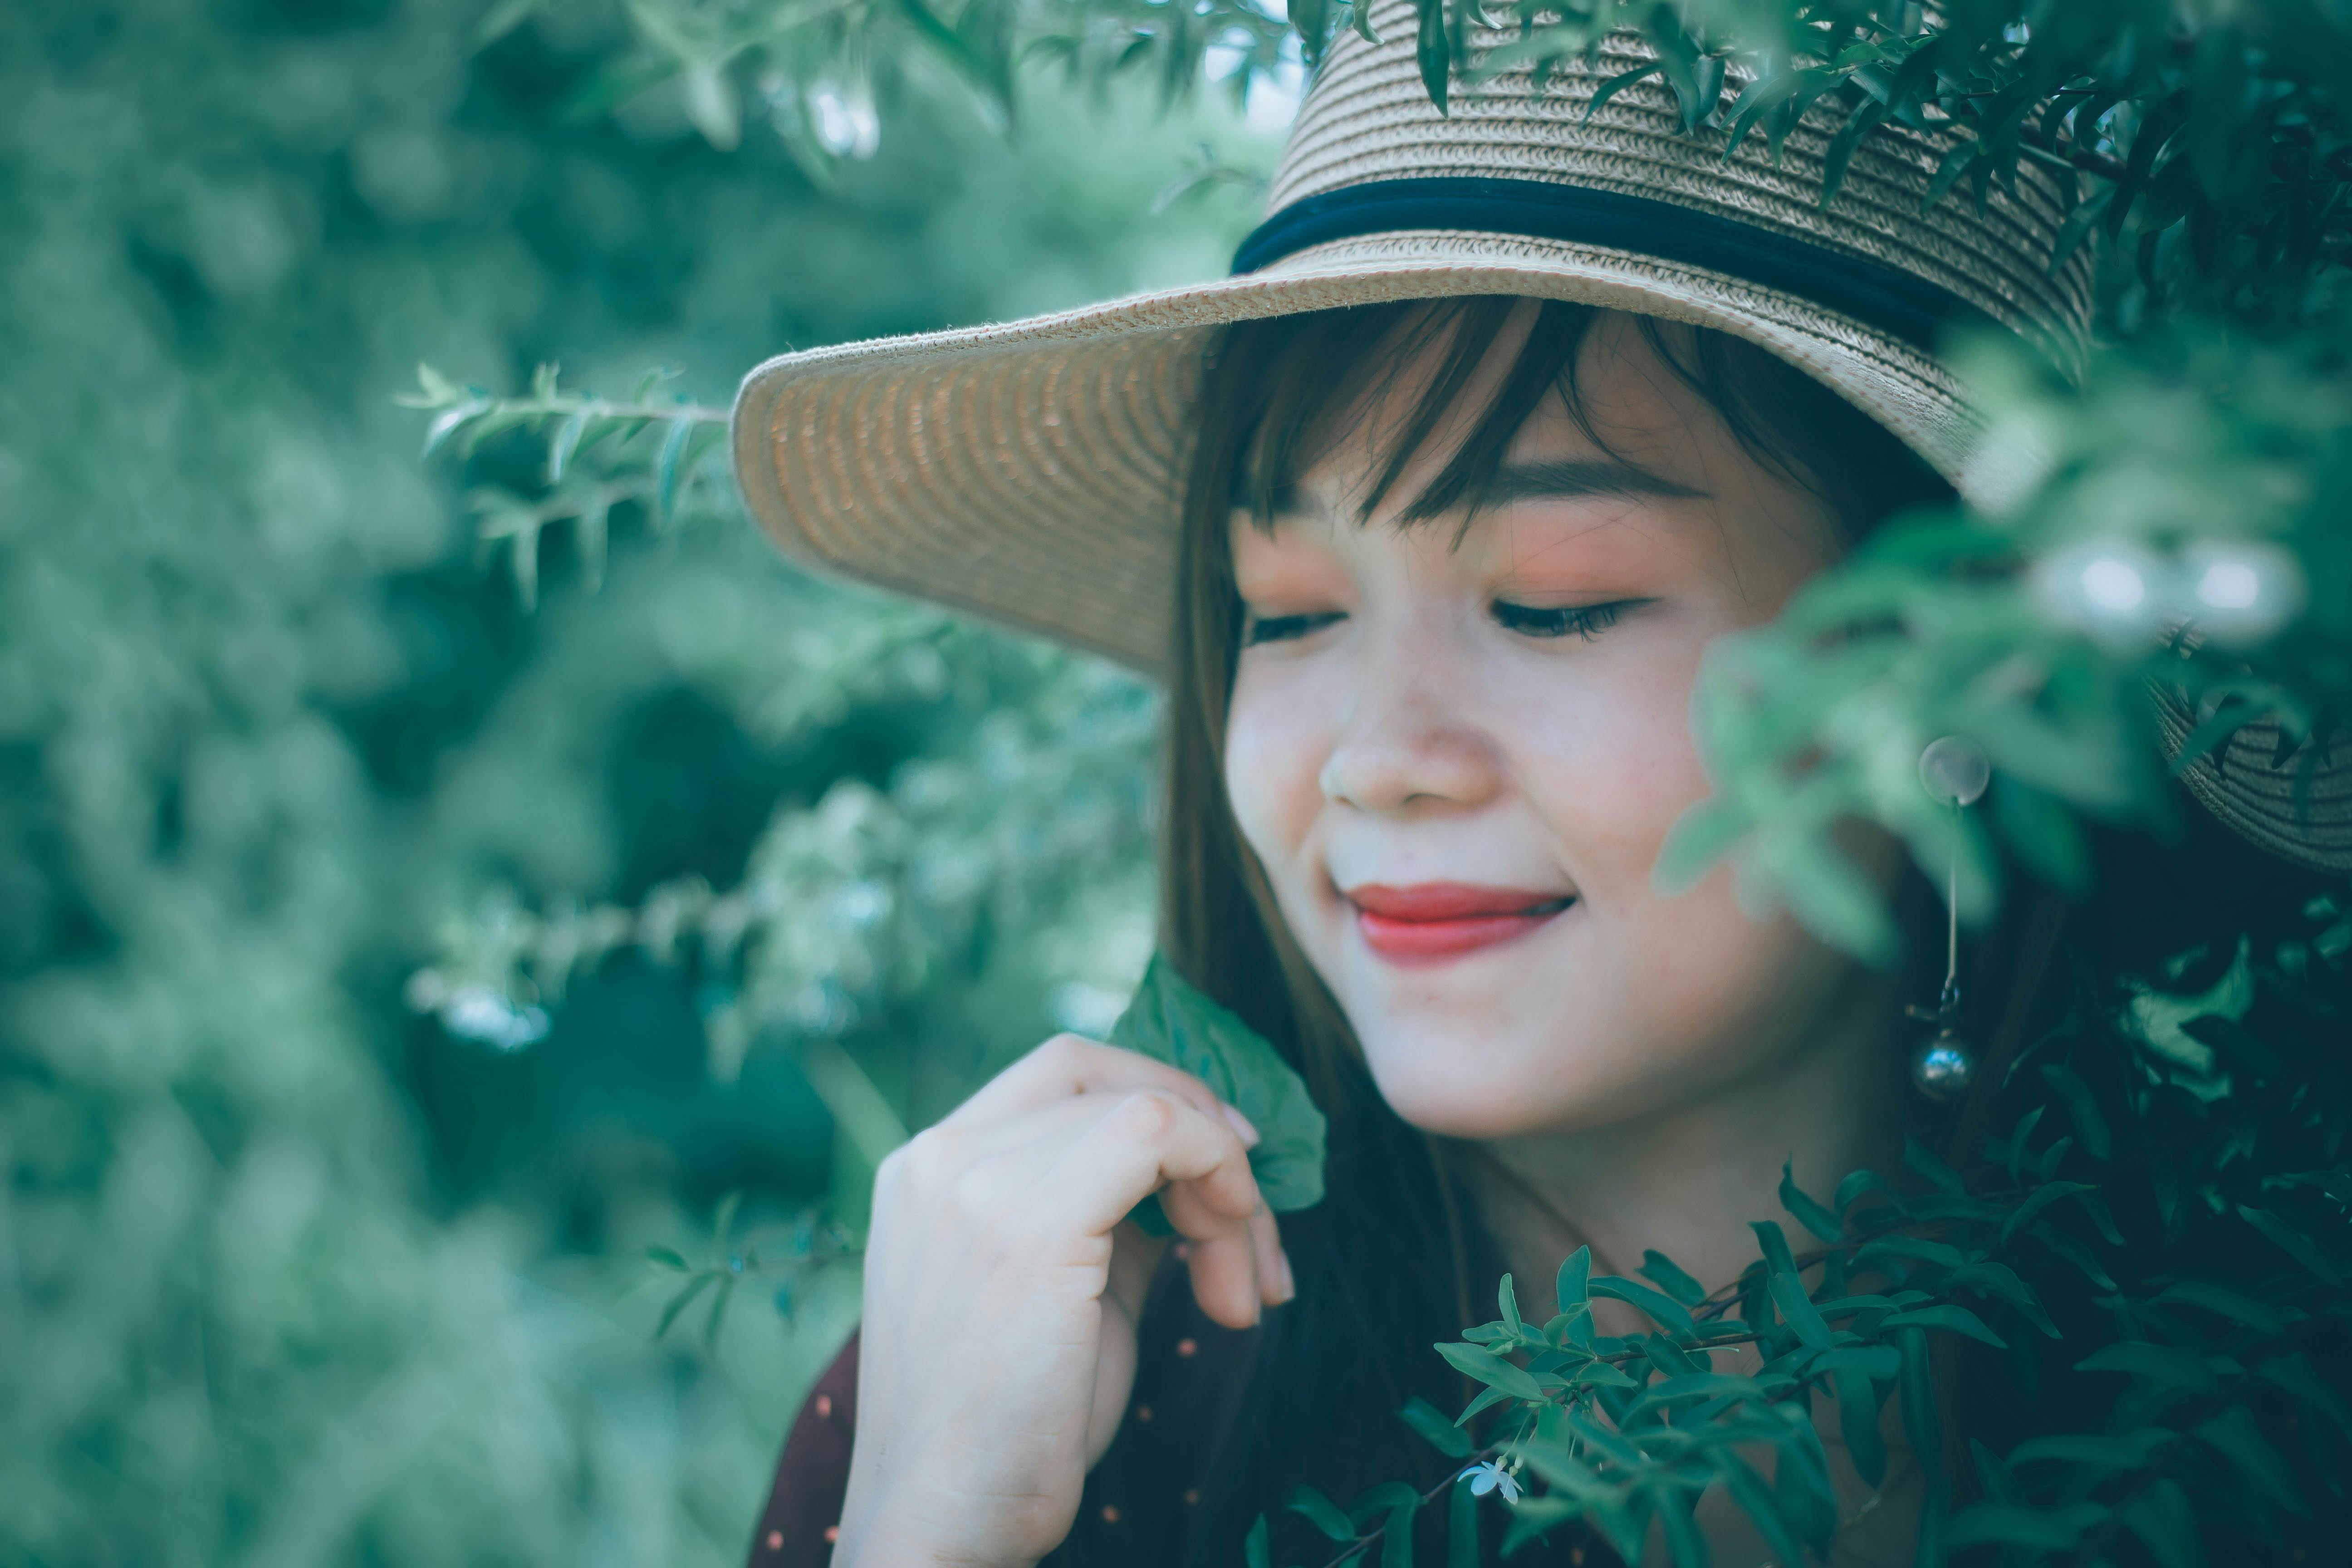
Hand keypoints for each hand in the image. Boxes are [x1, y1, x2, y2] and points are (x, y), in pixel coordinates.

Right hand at [831, 1034, 1295, 1567]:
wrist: (943, 1524)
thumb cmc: (1008, 1429)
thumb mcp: (1061, 1293)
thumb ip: (1109, 1220)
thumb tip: (1193, 1181)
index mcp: (930, 1168)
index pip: (1063, 1074)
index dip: (1160, 1098)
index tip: (1226, 1174)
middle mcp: (940, 1157)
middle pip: (1109, 1081)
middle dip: (1206, 1141)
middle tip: (1254, 1232)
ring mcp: (974, 1183)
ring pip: (1147, 1110)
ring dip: (1228, 1195)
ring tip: (1242, 1296)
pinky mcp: (1027, 1225)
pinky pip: (1155, 1133)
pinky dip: (1221, 1180)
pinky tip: (1235, 1279)